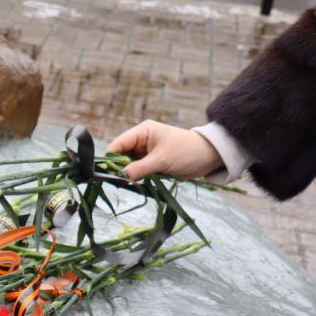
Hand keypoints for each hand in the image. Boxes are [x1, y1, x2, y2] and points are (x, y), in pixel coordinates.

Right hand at [107, 120, 223, 181]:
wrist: (208, 157)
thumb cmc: (187, 152)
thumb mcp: (161, 160)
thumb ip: (139, 168)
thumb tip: (121, 177)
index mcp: (142, 132)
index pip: (118, 144)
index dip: (110, 159)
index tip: (107, 174)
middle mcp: (141, 141)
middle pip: (120, 156)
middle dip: (119, 168)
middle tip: (118, 182)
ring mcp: (145, 152)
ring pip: (128, 165)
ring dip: (128, 174)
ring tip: (128, 184)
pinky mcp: (151, 163)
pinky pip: (137, 171)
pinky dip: (136, 178)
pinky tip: (136, 183)